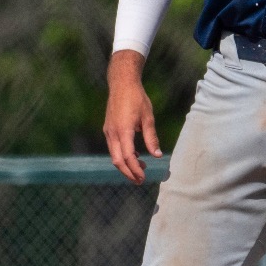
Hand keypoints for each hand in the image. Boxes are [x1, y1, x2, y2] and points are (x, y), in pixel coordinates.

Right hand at [102, 50, 161, 182]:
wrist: (121, 84)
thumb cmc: (137, 99)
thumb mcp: (148, 118)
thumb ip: (151, 138)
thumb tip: (157, 155)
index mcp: (123, 131)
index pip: (128, 157)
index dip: (135, 170)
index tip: (144, 177)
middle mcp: (113, 133)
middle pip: (118, 161)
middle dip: (128, 173)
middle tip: (140, 181)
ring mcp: (108, 131)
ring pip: (114, 155)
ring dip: (126, 165)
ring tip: (141, 168)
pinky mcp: (108, 129)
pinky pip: (114, 147)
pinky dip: (123, 155)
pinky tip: (136, 155)